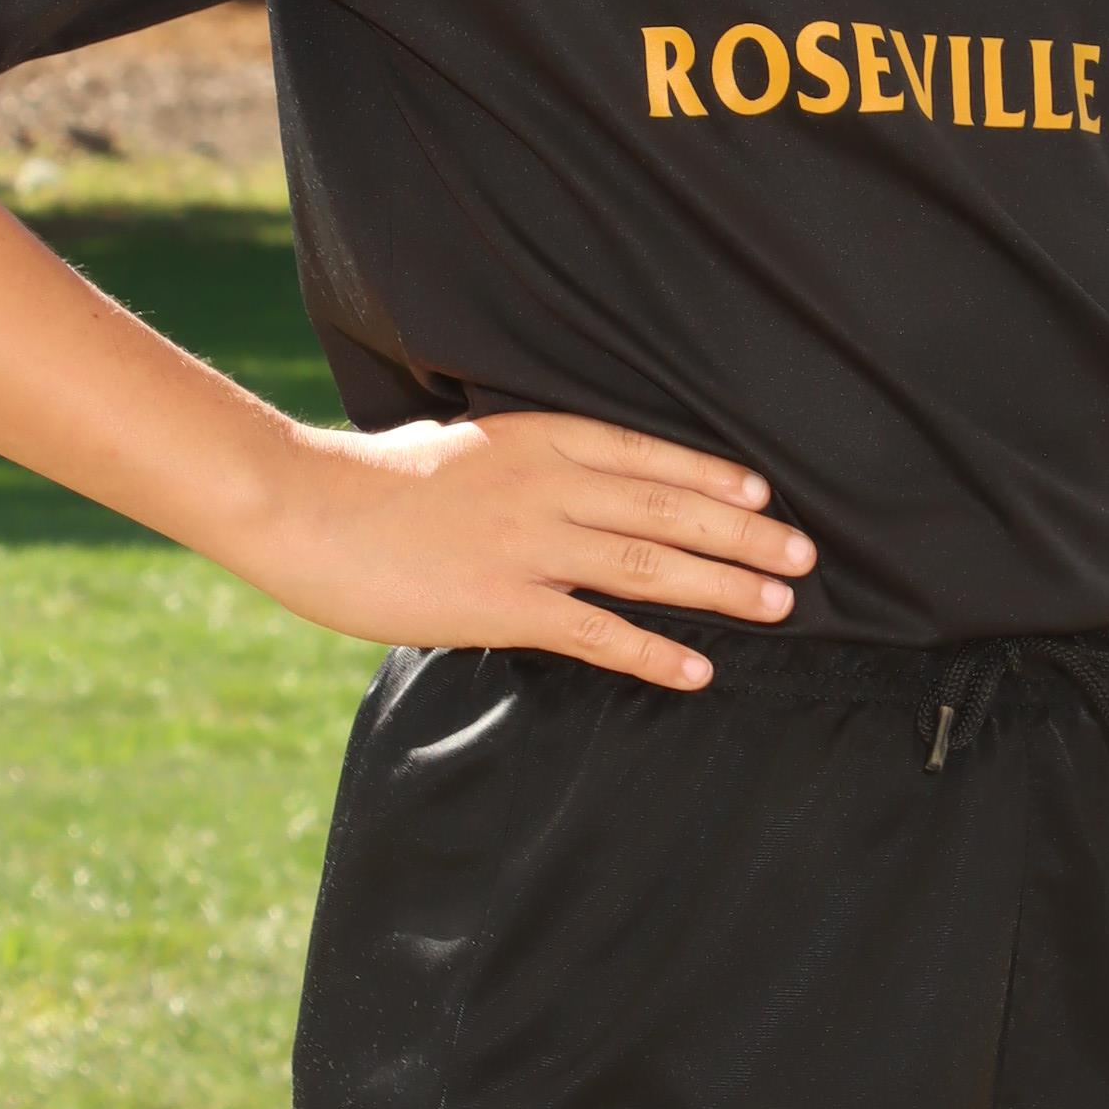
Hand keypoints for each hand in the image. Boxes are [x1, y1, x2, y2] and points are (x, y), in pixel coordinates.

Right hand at [239, 409, 813, 687]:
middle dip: (744, 533)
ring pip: (650, 565)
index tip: (762, 492)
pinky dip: (654, 652)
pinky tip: (698, 670)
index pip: (646, 455)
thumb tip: (554, 479)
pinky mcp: (503, 603)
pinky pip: (597, 632)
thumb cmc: (370, 479)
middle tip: (804, 554)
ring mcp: (529, 545)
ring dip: (723, 586)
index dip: (710, 476)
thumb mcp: (458, 444)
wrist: (304, 506)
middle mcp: (547, 486)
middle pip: (668, 509)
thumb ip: (516, 462)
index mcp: (535, 439)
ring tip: (779, 605)